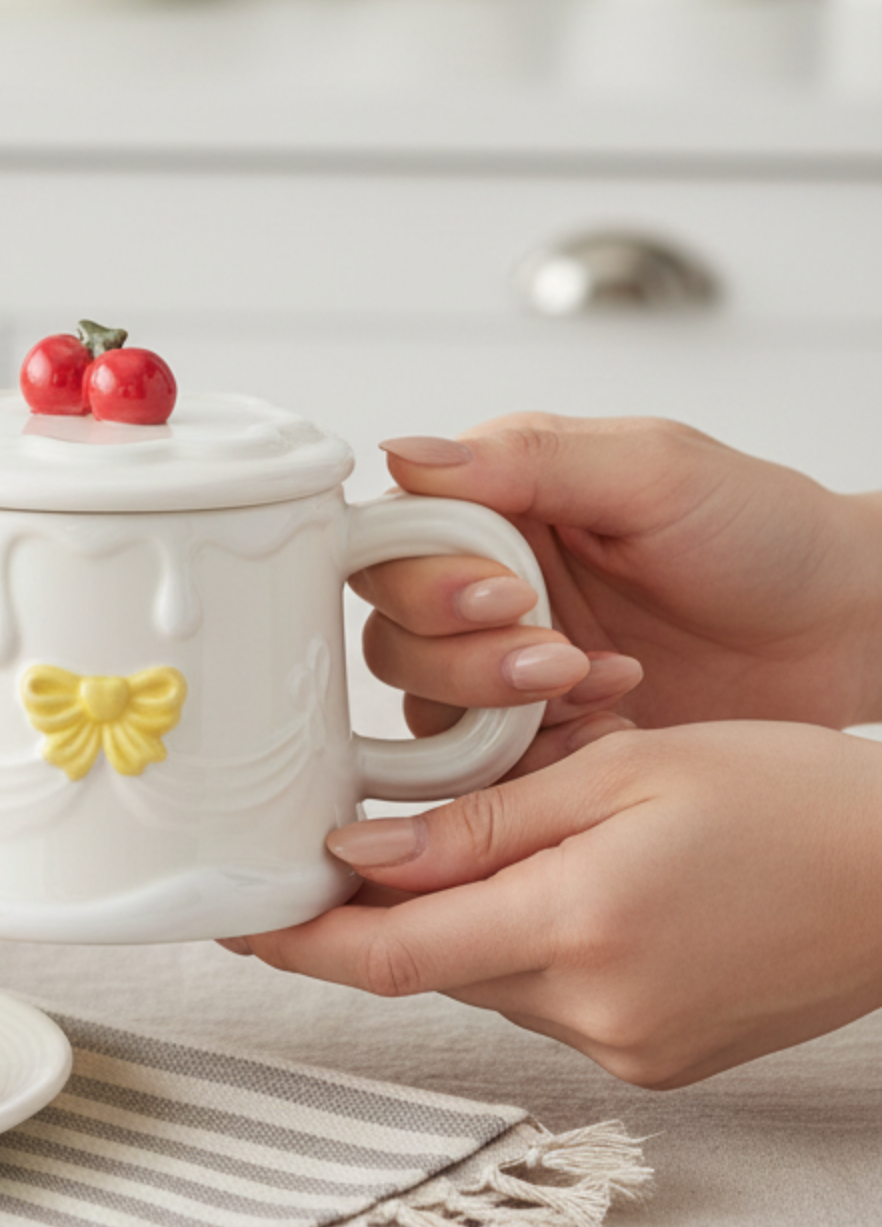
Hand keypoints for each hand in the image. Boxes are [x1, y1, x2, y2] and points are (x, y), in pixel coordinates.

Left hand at [229, 722, 881, 1086]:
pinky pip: (547, 1001)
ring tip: (505, 845)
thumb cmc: (786, 798)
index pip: (390, 955)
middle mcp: (597, 1011)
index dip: (297, 943)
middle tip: (346, 845)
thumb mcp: (622, 772)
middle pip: (435, 964)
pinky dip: (527, 947)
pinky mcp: (658, 1062)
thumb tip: (358, 855)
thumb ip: (481, 823)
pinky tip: (568, 890)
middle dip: (386, 911)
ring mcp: (631, 1050)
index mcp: (578, 928)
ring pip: (488, 980)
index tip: (230, 922)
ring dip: (464, 923)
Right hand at [358, 416, 881, 771]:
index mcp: (492, 512)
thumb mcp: (653, 471)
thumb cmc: (765, 534)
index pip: (390, 547)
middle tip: (558, 652)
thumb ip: (526, 459)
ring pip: (426, 710)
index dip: (424, 580)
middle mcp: (483, 593)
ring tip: (599, 683)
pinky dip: (539, 757)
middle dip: (466, 656)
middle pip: (394, 637)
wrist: (846, 630)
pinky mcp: (539, 742)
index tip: (503, 592)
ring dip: (500, 709)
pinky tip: (614, 723)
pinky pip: (483, 773)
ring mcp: (506, 675)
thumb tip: (405, 454)